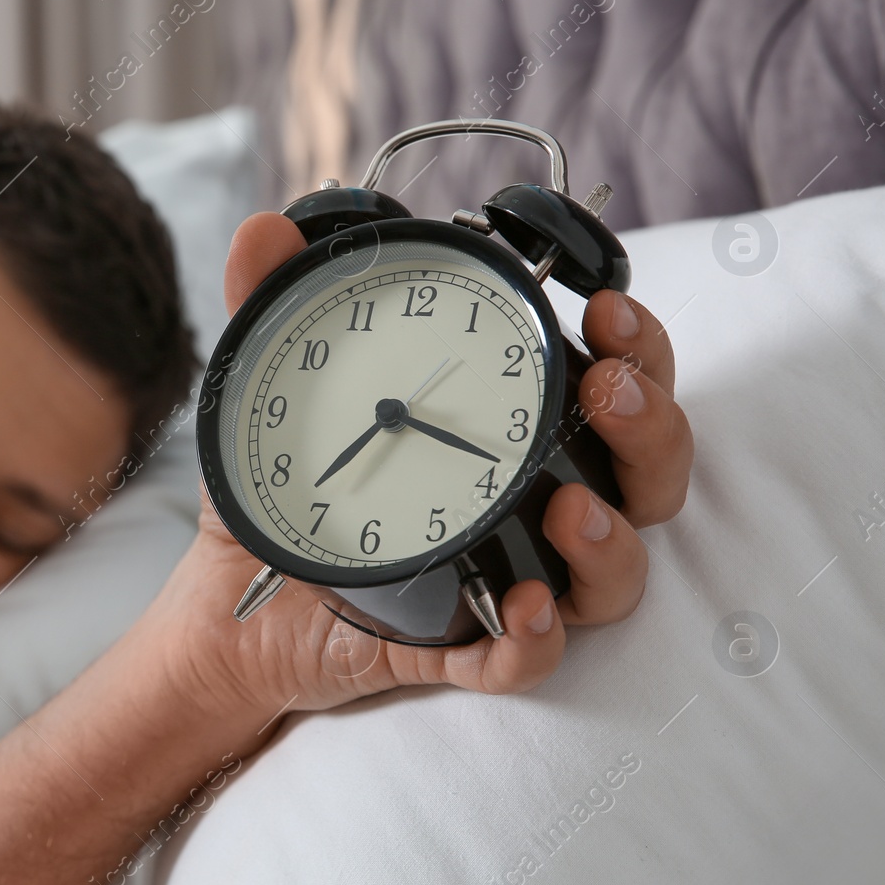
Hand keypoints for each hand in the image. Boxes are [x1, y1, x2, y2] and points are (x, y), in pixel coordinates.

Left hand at [160, 212, 691, 722]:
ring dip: (610, 539)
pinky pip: (530, 657)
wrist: (233, 600)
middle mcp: (536, 500)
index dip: (638, 348)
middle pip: (648, 473)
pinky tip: (524, 608)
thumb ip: (276, 304)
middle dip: (652, 427)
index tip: (609, 307)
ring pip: (615, 574)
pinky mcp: (467, 644)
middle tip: (608, 390)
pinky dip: (536, 638)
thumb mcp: (279, 391)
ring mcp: (512, 574)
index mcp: (517, 429)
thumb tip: (261, 227)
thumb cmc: (286, 486)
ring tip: (570, 509)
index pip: (617, 383)